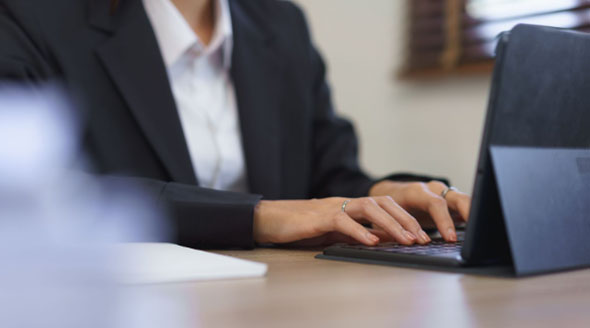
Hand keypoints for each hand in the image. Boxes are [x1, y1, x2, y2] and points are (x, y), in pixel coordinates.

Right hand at [253, 197, 431, 246]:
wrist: (270, 219)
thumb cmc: (300, 226)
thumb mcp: (334, 232)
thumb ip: (356, 233)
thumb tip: (380, 240)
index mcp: (350, 206)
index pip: (385, 206)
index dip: (405, 219)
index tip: (422, 235)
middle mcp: (345, 203)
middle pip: (382, 203)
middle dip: (406, 220)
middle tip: (422, 238)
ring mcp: (332, 208)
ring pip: (368, 208)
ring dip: (390, 224)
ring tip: (406, 240)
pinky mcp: (318, 218)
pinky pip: (343, 221)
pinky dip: (359, 231)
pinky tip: (372, 242)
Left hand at [369, 180, 470, 241]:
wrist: (393, 193)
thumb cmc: (390, 205)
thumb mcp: (389, 215)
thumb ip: (397, 227)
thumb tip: (404, 244)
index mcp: (416, 192)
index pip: (435, 203)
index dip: (444, 221)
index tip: (450, 238)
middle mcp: (434, 190)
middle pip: (458, 198)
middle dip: (469, 214)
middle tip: (475, 234)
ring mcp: (444, 194)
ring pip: (465, 201)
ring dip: (473, 217)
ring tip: (480, 234)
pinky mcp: (450, 202)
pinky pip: (464, 208)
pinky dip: (471, 219)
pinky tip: (476, 232)